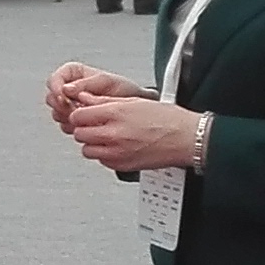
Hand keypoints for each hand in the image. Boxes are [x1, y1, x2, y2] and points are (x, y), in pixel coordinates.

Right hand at [44, 63, 141, 127]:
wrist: (132, 107)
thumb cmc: (123, 90)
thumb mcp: (106, 82)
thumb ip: (85, 84)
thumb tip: (66, 89)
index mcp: (73, 74)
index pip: (54, 80)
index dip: (56, 89)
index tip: (63, 97)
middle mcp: (69, 89)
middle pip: (51, 98)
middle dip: (63, 105)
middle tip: (76, 108)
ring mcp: (70, 105)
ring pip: (56, 113)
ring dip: (69, 116)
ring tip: (87, 115)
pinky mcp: (74, 120)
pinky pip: (65, 125)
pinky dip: (74, 125)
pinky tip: (87, 122)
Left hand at [65, 95, 201, 172]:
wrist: (186, 138)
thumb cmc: (168, 118)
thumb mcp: (135, 100)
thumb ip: (105, 100)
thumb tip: (85, 98)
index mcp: (116, 114)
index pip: (79, 116)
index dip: (80, 114)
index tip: (84, 114)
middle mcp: (114, 134)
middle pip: (79, 134)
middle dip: (84, 129)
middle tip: (94, 126)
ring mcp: (117, 152)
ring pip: (87, 150)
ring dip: (92, 144)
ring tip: (105, 137)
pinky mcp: (123, 166)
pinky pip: (102, 161)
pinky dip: (105, 155)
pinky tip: (116, 147)